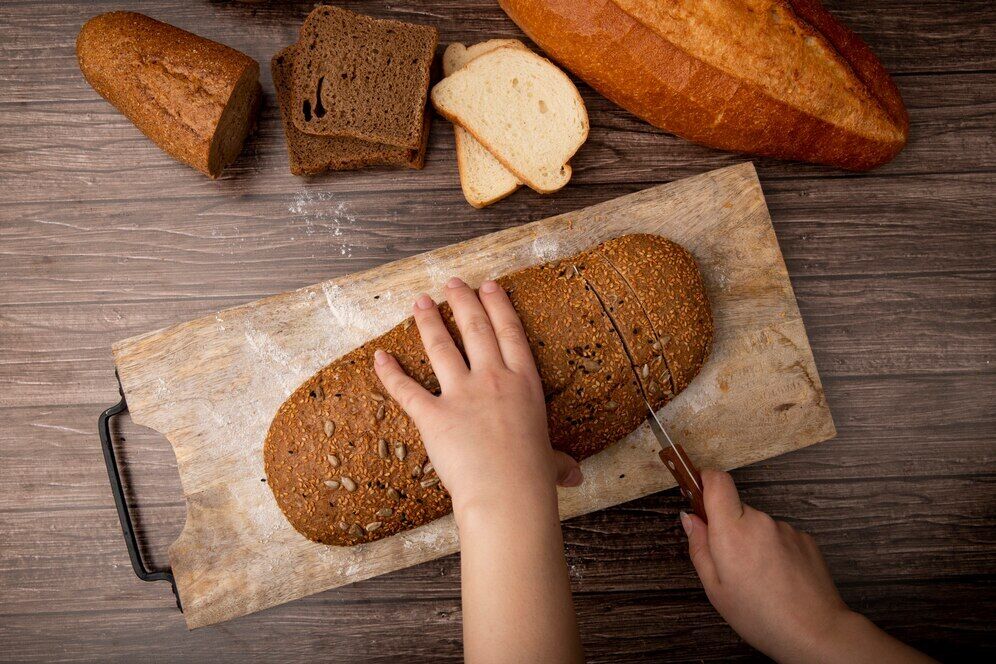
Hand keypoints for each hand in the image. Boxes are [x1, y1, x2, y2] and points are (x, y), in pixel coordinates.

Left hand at [375, 277, 584, 663]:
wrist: (507, 493)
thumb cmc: (533, 479)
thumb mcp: (551, 463)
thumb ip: (558, 463)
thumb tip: (574, 478)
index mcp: (524, 384)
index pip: (510, 333)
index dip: (499, 306)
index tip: (489, 287)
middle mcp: (493, 379)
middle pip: (475, 328)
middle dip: (462, 301)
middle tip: (452, 283)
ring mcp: (462, 394)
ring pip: (441, 347)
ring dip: (428, 322)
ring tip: (419, 303)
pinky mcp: (433, 416)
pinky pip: (406, 389)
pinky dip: (389, 373)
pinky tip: (379, 356)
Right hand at [683, 470, 934, 662]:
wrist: (815, 632)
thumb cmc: (761, 616)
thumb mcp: (715, 588)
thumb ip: (699, 547)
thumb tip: (690, 519)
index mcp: (732, 531)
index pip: (718, 481)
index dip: (706, 481)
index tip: (699, 492)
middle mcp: (760, 521)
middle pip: (737, 509)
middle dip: (730, 528)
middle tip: (731, 564)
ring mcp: (785, 529)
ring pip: (759, 526)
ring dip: (754, 543)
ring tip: (759, 579)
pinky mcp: (805, 539)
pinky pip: (780, 537)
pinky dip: (775, 552)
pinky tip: (779, 579)